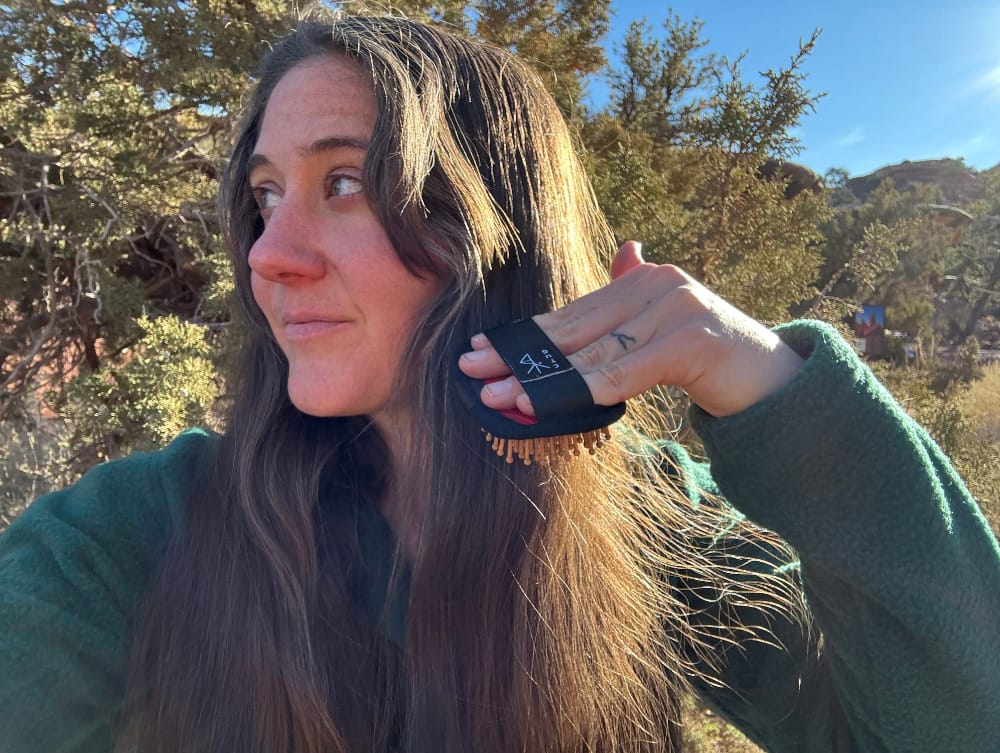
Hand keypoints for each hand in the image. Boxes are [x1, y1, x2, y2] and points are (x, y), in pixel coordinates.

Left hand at [457, 241, 802, 417]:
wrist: (778, 382)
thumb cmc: (714, 360)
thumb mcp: (667, 329)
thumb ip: (639, 299)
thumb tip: (625, 249)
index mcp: (644, 280)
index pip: (573, 313)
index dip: (526, 335)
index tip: (481, 351)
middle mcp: (659, 285)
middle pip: (576, 329)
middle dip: (521, 356)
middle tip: (472, 372)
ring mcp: (678, 308)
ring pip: (596, 353)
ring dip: (542, 380)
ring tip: (500, 396)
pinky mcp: (694, 340)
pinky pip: (629, 372)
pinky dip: (589, 389)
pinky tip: (550, 402)